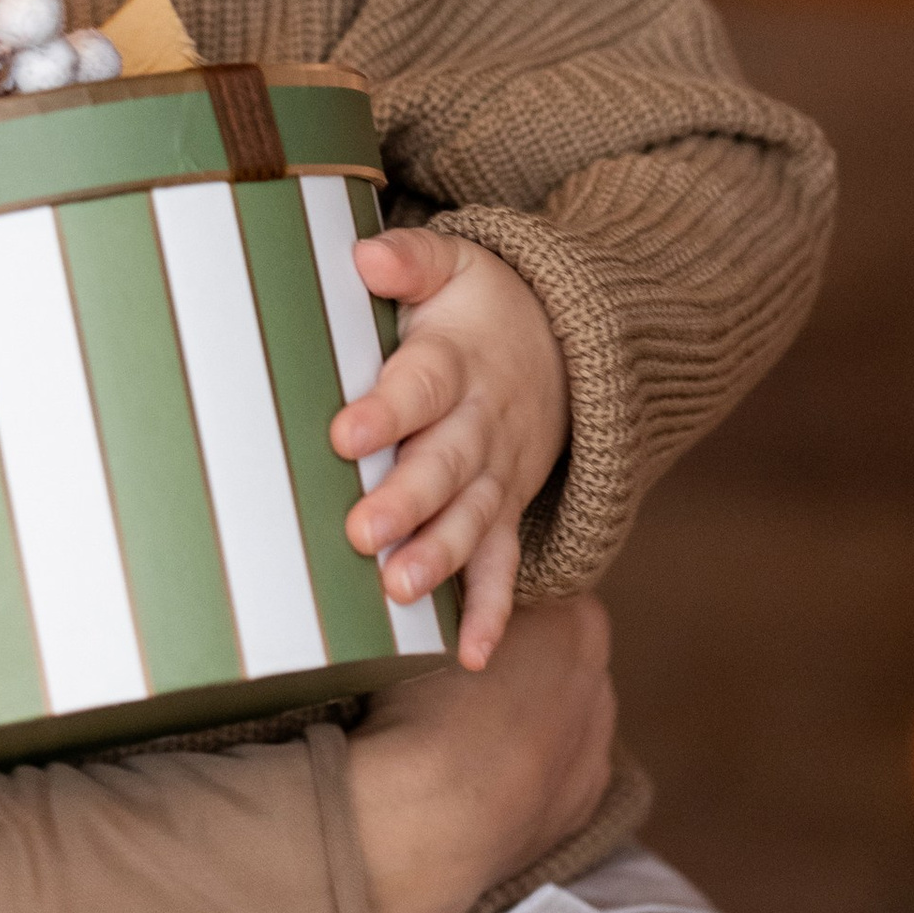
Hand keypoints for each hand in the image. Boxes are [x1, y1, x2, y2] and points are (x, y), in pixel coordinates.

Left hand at [334, 227, 569, 671]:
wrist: (568, 345)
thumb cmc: (483, 304)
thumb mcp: (456, 262)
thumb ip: (411, 259)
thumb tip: (366, 257)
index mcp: (457, 364)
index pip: (419, 388)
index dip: (385, 411)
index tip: (344, 434)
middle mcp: (482, 426)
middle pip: (445, 466)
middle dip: (407, 501)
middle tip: (362, 532)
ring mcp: (501, 475)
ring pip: (473, 522)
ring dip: (440, 559)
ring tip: (400, 590)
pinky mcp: (508, 511)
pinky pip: (506, 566)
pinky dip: (494, 611)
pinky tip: (472, 655)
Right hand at [346, 596, 616, 912]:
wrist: (422, 819)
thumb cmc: (418, 708)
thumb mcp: (426, 621)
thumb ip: (455, 598)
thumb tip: (443, 586)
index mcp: (573, 621)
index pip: (544, 584)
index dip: (501, 591)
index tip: (464, 602)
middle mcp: (599, 680)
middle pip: (563, 647)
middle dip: (524, 650)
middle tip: (462, 660)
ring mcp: (597, 744)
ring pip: (567, 709)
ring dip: (532, 708)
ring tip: (469, 722)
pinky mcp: (584, 800)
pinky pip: (563, 764)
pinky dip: (533, 761)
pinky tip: (488, 767)